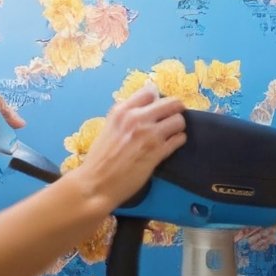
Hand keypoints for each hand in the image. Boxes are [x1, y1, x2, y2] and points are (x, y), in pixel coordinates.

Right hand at [70, 85, 186, 209]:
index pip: (150, 91)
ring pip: (178, 120)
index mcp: (122, 111)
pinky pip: (179, 139)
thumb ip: (126, 116)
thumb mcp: (109, 128)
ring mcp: (148, 134)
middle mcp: (136, 118)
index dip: (158, 99)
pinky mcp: (157, 152)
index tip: (159, 108)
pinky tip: (171, 145)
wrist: (96, 184)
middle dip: (176, 110)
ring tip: (172, 134)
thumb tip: (146, 108)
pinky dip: (178, 141)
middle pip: (171, 103)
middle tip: (173, 118)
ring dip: (177, 127)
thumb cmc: (100, 160)